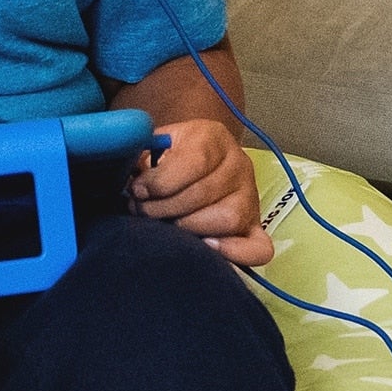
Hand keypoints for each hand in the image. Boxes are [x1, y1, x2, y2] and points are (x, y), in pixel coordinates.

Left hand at [127, 116, 272, 267]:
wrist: (201, 160)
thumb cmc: (172, 156)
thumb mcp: (157, 144)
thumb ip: (142, 156)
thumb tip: (133, 181)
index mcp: (214, 138)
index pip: (195, 161)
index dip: (161, 181)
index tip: (137, 190)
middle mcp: (239, 165)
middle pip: (205, 193)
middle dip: (164, 208)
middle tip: (142, 211)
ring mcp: (250, 198)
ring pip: (228, 219)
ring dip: (189, 227)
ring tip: (166, 226)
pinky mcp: (255, 227)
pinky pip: (258, 248)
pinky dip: (234, 252)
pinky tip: (206, 247)